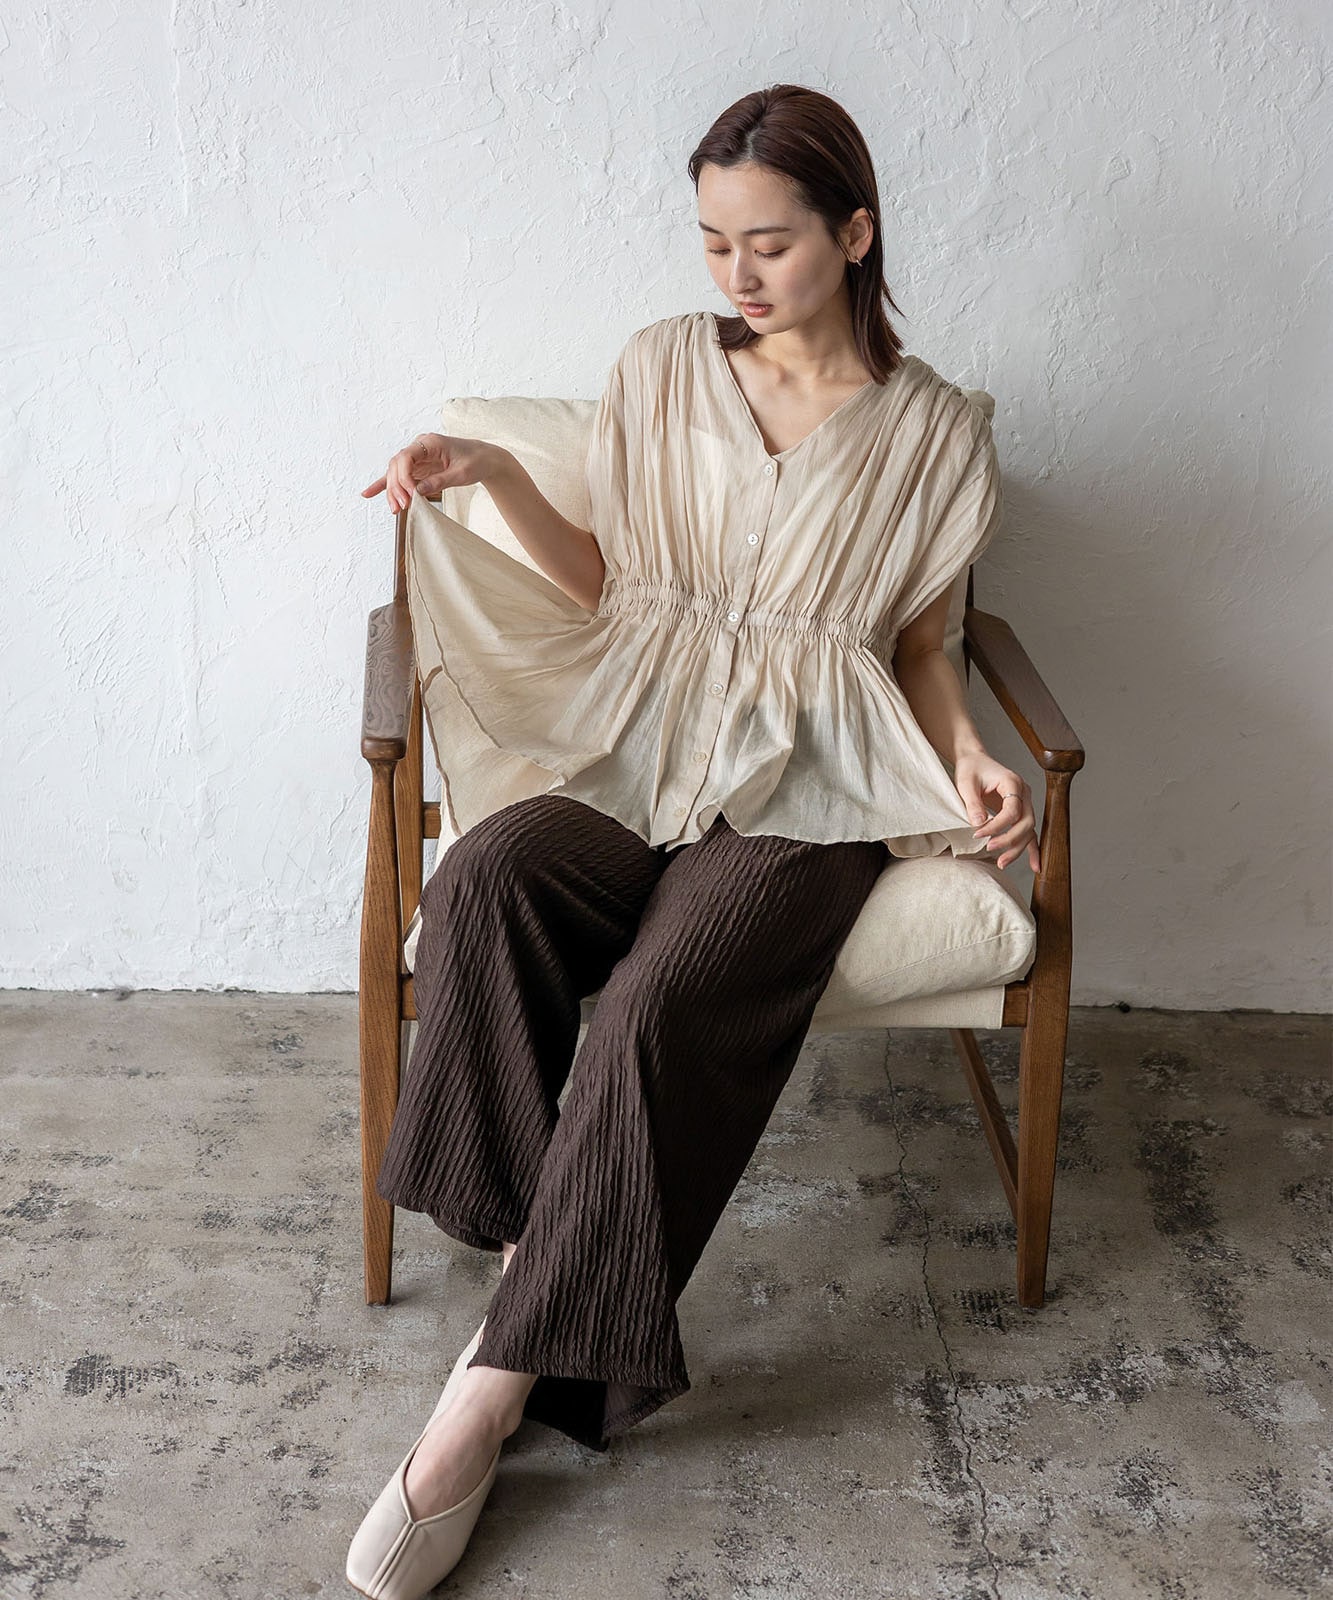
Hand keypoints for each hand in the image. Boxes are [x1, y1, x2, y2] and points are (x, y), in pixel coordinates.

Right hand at [362, 434, 500, 511]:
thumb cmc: (475, 461)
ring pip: (395, 474)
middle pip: (397, 466)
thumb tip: (418, 491)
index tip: (411, 494)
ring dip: (392, 491)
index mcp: (430, 442)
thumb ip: (440, 481)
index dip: (404, 477)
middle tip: (402, 507)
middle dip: (396, 487)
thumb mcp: (461, 473)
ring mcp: (416, 458)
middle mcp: (419, 448)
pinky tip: (368, 493)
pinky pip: (398, 477)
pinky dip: (384, 485)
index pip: (406, 457)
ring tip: (395, 509)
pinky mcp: (417, 468)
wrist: (483, 459)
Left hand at [952, 751, 1039, 871]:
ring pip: (1028, 830)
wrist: (974, 761)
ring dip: (1017, 848)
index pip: (1012, 810)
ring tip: (1001, 863)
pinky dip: (1032, 849)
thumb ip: (972, 803)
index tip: (977, 834)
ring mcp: (1024, 803)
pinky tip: (1035, 865)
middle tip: (989, 848)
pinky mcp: (1019, 812)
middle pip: (1026, 822)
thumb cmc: (971, 769)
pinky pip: (1029, 832)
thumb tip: (978, 825)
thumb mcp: (966, 783)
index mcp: (1013, 782)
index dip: (996, 825)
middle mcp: (1024, 793)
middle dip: (1009, 839)